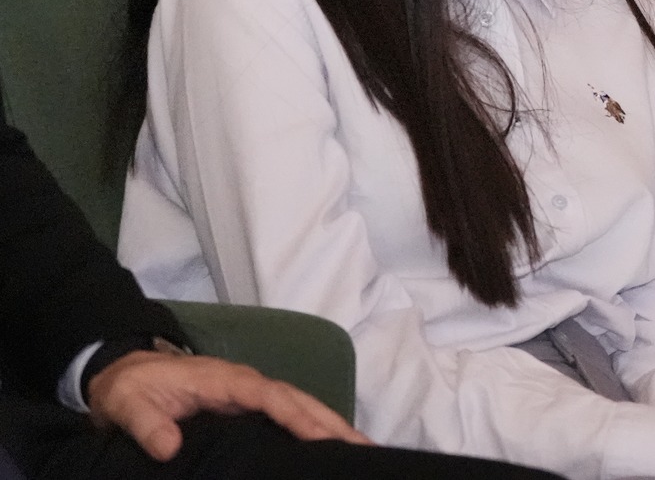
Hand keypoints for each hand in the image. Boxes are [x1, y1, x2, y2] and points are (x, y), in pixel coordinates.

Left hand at [86, 349, 366, 461]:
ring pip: (298, 406)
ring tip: (359, 446)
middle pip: (297, 399)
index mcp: (224, 381)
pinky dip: (312, 426)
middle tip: (363, 445)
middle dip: (330, 421)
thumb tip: (170, 448)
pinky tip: (328, 443)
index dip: (297, 415)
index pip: (269, 396)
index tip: (323, 436)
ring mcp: (249, 394)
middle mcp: (245, 384)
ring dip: (329, 424)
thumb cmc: (130, 388)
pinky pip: (287, 415)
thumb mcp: (127, 405)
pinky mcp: (247, 406)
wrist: (124, 373)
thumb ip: (148, 425)